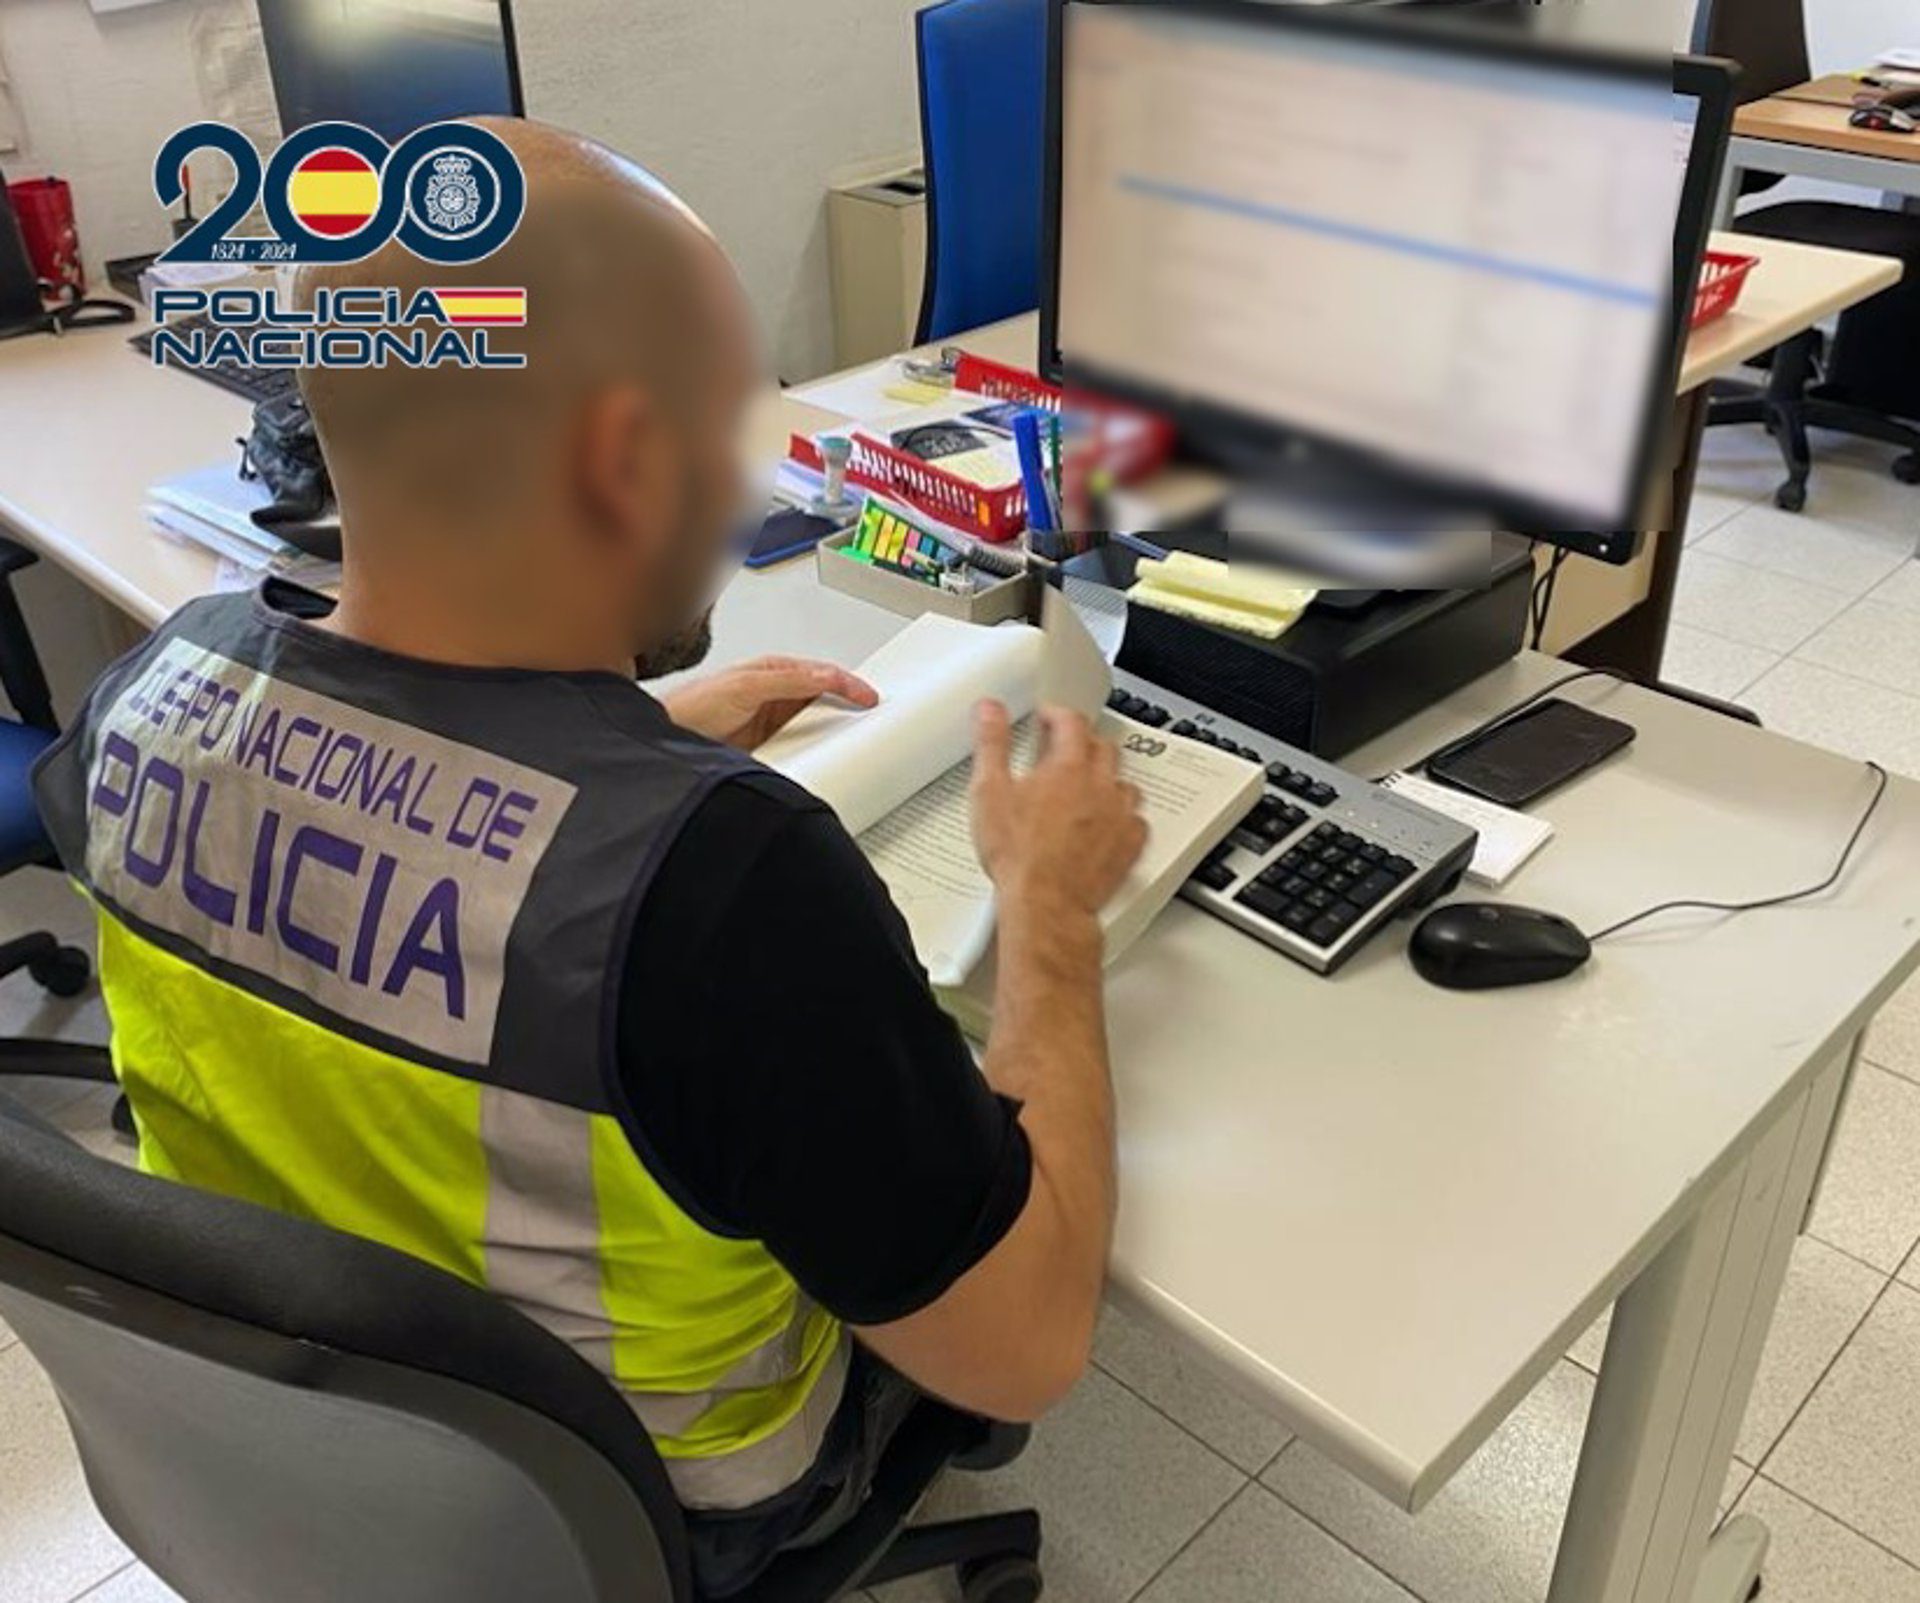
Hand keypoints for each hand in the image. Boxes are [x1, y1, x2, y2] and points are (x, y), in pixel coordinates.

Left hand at [662, 657, 879, 749]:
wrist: (666, 740)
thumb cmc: (693, 706)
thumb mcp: (744, 686)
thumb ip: (785, 680)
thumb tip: (823, 678)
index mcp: (772, 671)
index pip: (821, 674)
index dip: (849, 684)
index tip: (869, 698)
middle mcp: (774, 695)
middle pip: (822, 698)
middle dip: (847, 706)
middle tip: (870, 718)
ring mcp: (771, 721)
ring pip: (813, 723)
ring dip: (831, 731)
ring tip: (851, 739)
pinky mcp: (767, 746)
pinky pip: (800, 747)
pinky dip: (815, 751)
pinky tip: (821, 757)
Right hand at [971, 701, 1147, 919]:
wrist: (1046, 903)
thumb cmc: (1020, 856)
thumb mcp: (990, 792)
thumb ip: (991, 744)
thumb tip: (989, 711)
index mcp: (1068, 767)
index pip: (1071, 722)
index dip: (1057, 714)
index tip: (1048, 717)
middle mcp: (1100, 786)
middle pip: (1103, 747)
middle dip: (1084, 741)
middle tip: (1066, 748)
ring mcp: (1119, 815)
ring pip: (1124, 781)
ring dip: (1107, 777)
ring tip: (1089, 784)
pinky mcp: (1130, 845)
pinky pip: (1137, 819)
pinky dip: (1125, 815)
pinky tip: (1111, 821)